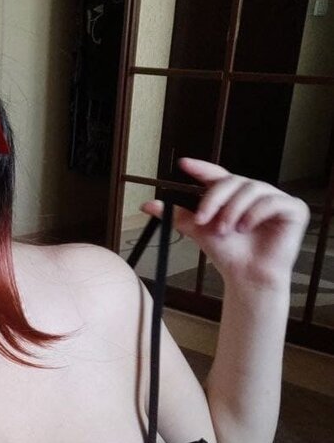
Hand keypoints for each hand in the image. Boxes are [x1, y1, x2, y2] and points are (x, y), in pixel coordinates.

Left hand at [140, 157, 310, 290]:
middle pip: (232, 181)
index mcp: (233, 194)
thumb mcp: (199, 231)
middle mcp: (254, 192)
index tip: (183, 165)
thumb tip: (148, 205)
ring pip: (251, 189)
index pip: (217, 175)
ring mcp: (274, 198)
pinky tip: (246, 228)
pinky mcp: (293, 208)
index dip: (201, 168)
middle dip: (214, 199)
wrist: (247, 277)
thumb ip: (176, 215)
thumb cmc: (228, 254)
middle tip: (203, 220)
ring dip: (233, 210)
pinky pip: (272, 201)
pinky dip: (255, 214)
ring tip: (225, 230)